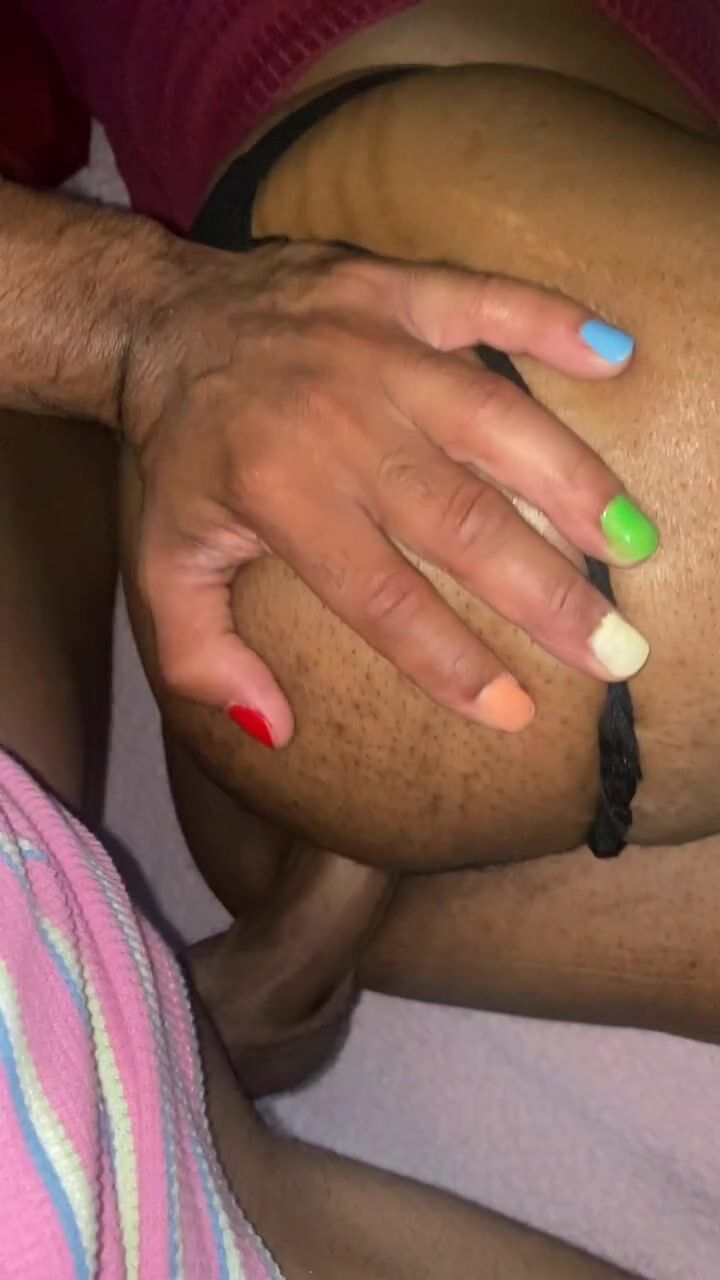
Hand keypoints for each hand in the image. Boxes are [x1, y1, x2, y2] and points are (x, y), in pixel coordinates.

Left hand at [125, 239, 657, 745]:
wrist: (158, 320)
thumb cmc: (178, 455)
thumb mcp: (161, 563)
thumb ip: (201, 655)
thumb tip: (274, 727)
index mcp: (281, 498)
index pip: (381, 597)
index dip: (452, 661)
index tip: (516, 711)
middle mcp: (337, 425)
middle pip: (459, 520)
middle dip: (545, 593)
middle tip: (616, 651)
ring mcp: (374, 349)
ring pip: (491, 419)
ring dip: (569, 480)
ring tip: (632, 541)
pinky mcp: (395, 290)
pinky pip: (485, 299)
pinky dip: (550, 322)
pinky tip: (616, 355)